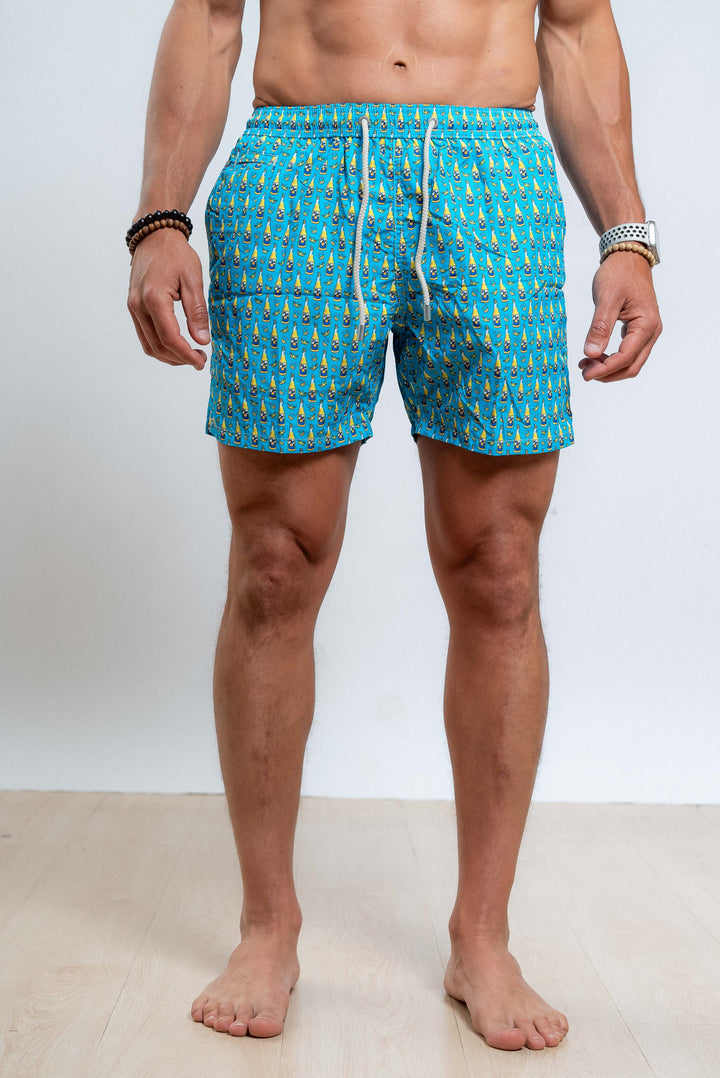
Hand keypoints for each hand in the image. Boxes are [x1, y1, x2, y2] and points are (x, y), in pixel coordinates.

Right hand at [127, 229, 209, 369]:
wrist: (154, 236)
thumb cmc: (175, 254)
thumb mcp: (193, 280)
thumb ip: (197, 312)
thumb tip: (202, 340)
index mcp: (154, 298)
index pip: (169, 338)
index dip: (186, 355)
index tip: (202, 362)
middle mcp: (138, 306)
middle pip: (157, 347)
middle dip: (179, 359)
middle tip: (200, 360)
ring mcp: (133, 307)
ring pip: (148, 346)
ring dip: (169, 356)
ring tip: (190, 355)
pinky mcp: (133, 308)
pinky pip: (145, 336)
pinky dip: (160, 346)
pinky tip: (177, 346)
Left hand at [580, 252, 661, 381]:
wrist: (628, 257)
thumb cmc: (619, 273)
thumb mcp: (606, 299)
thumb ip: (599, 327)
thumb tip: (591, 353)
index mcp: (646, 325)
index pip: (626, 358)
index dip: (605, 370)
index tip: (586, 375)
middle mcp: (651, 331)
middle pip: (631, 366)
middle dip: (608, 373)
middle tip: (584, 373)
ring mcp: (647, 331)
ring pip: (630, 362)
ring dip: (609, 368)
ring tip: (586, 365)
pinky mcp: (639, 330)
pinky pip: (628, 352)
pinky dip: (612, 359)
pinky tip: (595, 356)